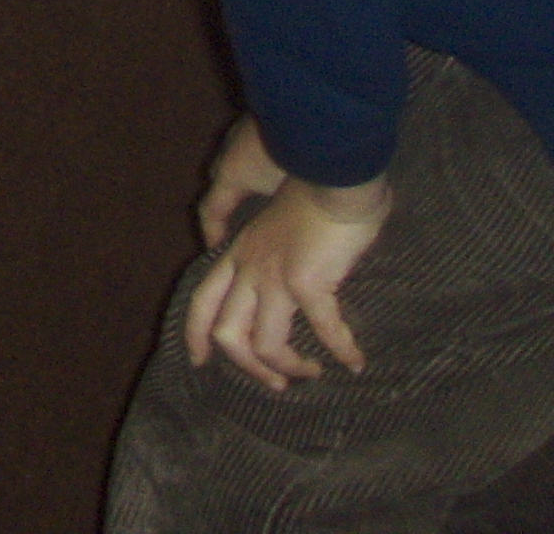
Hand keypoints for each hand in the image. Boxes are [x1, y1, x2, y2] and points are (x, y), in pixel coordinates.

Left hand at [184, 127, 388, 391]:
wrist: (334, 170)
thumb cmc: (316, 191)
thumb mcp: (280, 224)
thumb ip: (279, 252)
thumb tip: (300, 278)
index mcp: (239, 252)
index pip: (202, 300)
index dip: (196, 335)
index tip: (200, 361)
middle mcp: (249, 267)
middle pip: (227, 334)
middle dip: (248, 368)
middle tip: (276, 383)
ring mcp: (274, 276)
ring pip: (265, 344)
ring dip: (289, 368)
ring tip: (312, 373)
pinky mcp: (306, 283)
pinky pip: (325, 331)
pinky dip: (342, 351)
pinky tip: (357, 361)